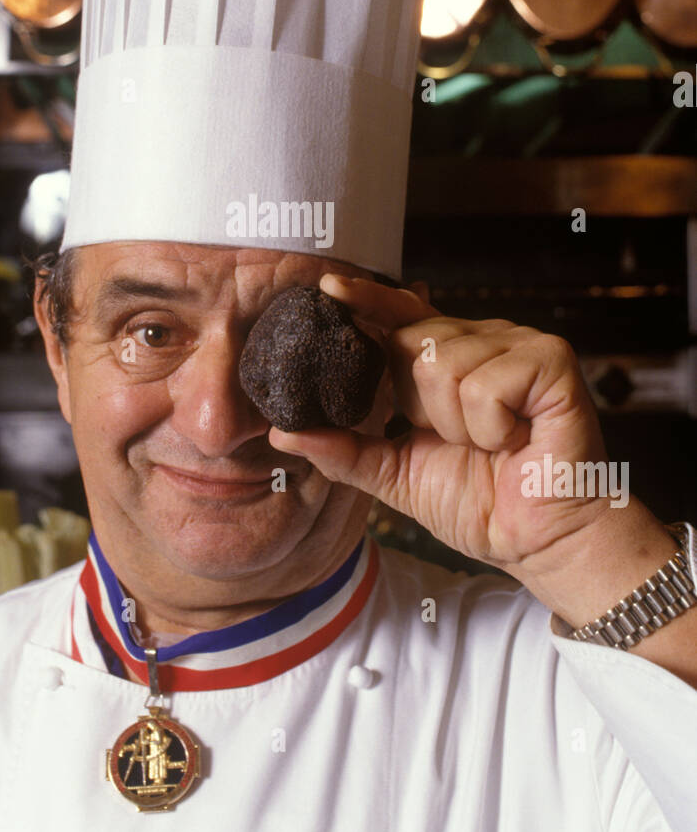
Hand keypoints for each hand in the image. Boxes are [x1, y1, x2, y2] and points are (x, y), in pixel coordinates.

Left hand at [269, 274, 613, 575]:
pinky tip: (515, 439)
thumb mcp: (395, 474)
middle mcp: (483, 339)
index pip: (399, 315)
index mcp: (447, 357)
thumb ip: (342, 450)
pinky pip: (485, 383)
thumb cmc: (480, 502)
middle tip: (458, 440)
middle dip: (420, 406)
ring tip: (491, 443)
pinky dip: (490, 427)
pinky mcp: (551, 361)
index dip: (366, 300)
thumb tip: (281, 431)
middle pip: (414, 343)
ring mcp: (519, 345)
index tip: (329, 288)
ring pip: (444, 364)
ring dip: (458, 425)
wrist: (538, 542)